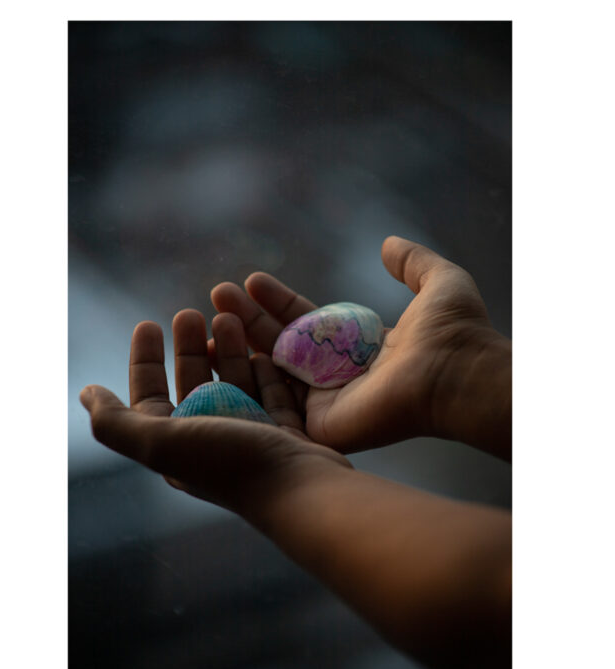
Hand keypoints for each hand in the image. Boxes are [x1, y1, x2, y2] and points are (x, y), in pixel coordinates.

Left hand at [79, 311, 349, 516]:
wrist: (301, 490)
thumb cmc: (229, 462)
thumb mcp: (158, 441)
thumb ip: (116, 422)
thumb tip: (86, 395)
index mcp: (176, 446)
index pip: (150, 397)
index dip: (144, 361)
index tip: (148, 324)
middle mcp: (210, 443)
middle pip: (193, 385)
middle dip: (188, 348)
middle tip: (191, 312)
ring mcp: (250, 439)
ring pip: (234, 385)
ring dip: (227, 351)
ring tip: (230, 319)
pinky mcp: (285, 435)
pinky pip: (272, 394)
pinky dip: (265, 371)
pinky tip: (264, 349)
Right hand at [211, 236, 511, 458]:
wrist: (457, 374)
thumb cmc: (455, 333)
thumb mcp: (437, 281)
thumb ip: (413, 262)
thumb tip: (388, 243)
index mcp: (361, 346)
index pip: (309, 322)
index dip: (280, 301)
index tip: (252, 280)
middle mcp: (341, 376)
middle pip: (284, 345)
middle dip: (251, 318)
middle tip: (219, 293)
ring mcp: (329, 403)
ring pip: (274, 373)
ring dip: (243, 344)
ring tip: (211, 313)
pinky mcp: (322, 425)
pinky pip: (276, 405)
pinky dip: (248, 380)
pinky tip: (220, 352)